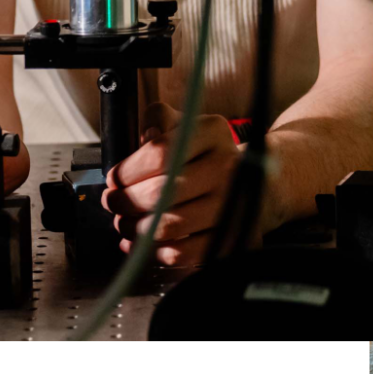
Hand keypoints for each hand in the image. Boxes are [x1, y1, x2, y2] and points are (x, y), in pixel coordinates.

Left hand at [101, 102, 262, 270]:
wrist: (258, 185)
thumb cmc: (209, 156)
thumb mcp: (189, 126)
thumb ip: (161, 120)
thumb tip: (145, 137)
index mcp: (213, 133)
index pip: (159, 153)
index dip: (127, 171)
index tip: (114, 179)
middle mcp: (227, 167)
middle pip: (159, 192)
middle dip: (124, 202)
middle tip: (113, 203)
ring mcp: (231, 205)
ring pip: (167, 226)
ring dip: (134, 228)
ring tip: (125, 222)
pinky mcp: (230, 238)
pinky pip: (182, 253)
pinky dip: (154, 252)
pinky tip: (142, 243)